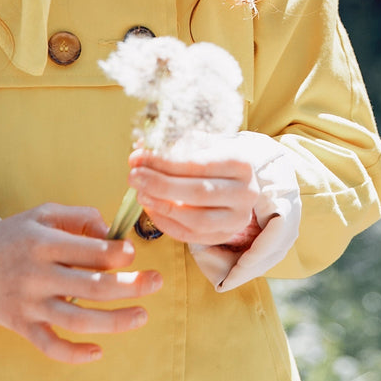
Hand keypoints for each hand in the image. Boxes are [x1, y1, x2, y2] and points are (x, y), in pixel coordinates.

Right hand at [0, 203, 160, 363]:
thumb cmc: (14, 236)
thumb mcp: (43, 214)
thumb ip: (79, 217)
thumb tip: (112, 234)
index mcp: (43, 243)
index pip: (90, 252)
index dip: (118, 254)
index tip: (132, 254)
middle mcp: (37, 275)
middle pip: (92, 287)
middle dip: (130, 286)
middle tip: (157, 282)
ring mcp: (29, 304)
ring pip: (78, 320)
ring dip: (115, 321)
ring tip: (142, 315)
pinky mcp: (22, 326)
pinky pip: (50, 346)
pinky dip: (75, 354)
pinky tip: (99, 351)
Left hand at [128, 142, 261, 246]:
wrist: (236, 182)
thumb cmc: (214, 159)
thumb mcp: (202, 145)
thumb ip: (175, 146)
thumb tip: (143, 150)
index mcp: (242, 163)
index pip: (200, 164)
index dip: (165, 162)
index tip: (138, 158)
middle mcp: (246, 193)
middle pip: (200, 192)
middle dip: (161, 185)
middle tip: (134, 176)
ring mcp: (237, 218)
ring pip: (197, 219)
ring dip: (163, 206)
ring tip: (140, 193)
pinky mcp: (224, 236)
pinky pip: (190, 236)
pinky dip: (166, 223)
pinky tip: (150, 208)